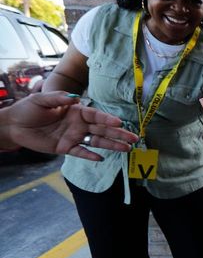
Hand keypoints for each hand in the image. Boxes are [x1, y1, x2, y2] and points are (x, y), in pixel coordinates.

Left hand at [0, 92, 137, 159]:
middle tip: (134, 138)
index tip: (119, 123)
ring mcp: (73, 136)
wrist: (13, 125)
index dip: (107, 119)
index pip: (96, 115)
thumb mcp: (42, 99)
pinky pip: (80, 152)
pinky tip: (101, 158)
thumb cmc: (28, 109)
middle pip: (102, 130)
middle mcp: (78, 124)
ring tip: (127, 149)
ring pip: (96, 142)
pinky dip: (90, 155)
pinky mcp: (65, 148)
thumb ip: (59, 98)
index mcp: (76, 111)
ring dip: (112, 145)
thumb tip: (75, 99)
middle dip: (118, 134)